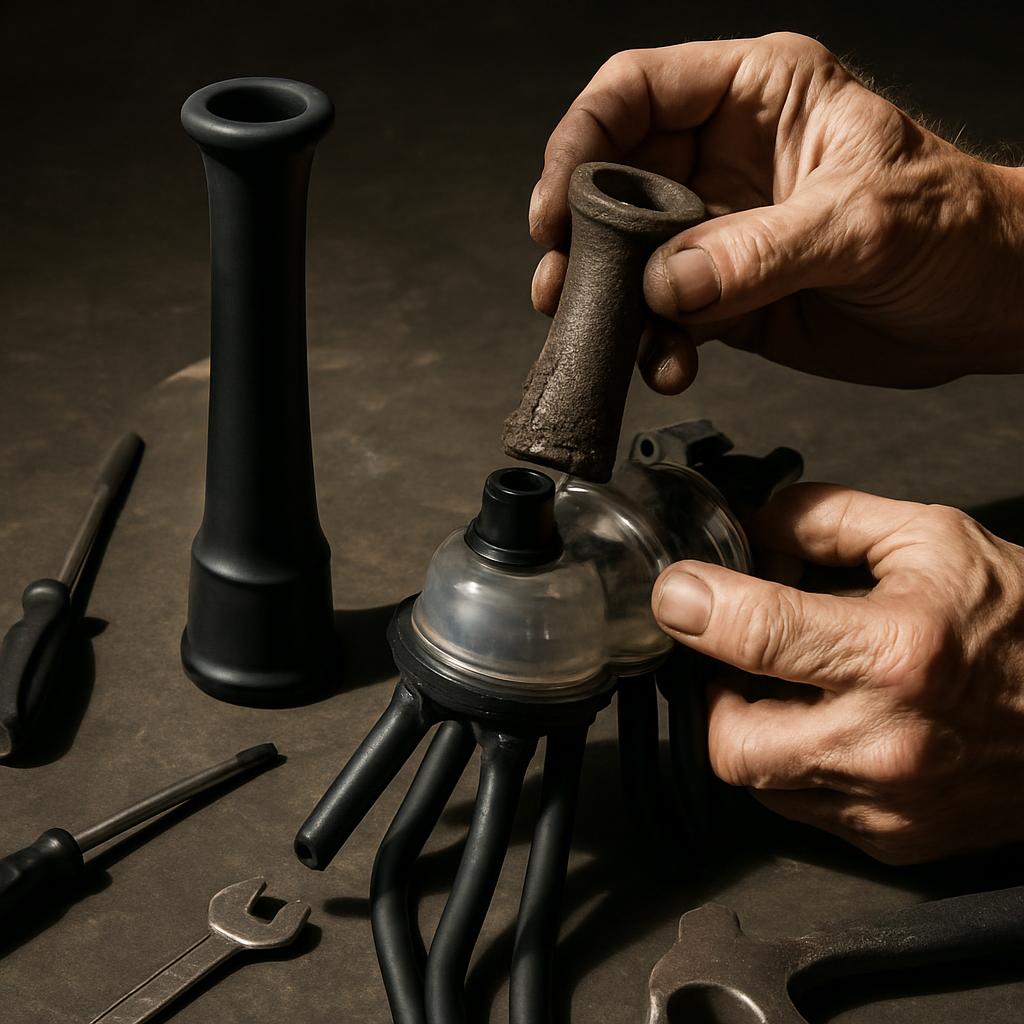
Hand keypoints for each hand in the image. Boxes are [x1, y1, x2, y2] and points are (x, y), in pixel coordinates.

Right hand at [530, 33, 1023, 392]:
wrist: (987, 305)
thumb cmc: (956, 228)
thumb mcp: (864, 221)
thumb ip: (761, 250)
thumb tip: (668, 282)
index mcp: (758, 96)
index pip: (637, 92)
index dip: (581, 140)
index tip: (557, 203)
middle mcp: (726, 159)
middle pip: (616, 180)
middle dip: (579, 234)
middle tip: (560, 280)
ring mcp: (721, 231)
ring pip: (630, 258)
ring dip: (605, 300)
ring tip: (600, 332)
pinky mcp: (726, 295)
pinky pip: (664, 316)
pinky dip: (652, 344)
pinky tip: (666, 364)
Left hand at [651, 482, 1023, 863]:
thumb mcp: (932, 538)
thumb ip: (826, 519)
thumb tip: (751, 526)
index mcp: (899, 652)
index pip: (755, 634)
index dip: (693, 604)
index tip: (675, 592)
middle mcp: (888, 741)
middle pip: (728, 737)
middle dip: (714, 689)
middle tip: (735, 655)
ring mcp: (888, 802)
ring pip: (756, 779)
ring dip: (749, 726)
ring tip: (788, 686)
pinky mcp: (892, 837)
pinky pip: (799, 806)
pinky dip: (791, 763)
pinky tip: (825, 724)